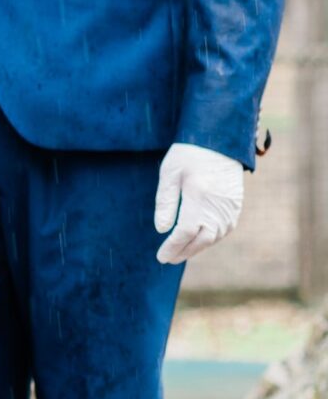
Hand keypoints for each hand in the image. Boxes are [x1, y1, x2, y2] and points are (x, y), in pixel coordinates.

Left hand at [154, 143, 243, 264]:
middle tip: (169, 258)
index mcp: (199, 196)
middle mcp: (217, 205)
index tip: (161, 256)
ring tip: (181, 252)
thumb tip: (162, 230)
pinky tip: (199, 240)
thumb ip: (166, 202)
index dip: (173, 247)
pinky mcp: (236, 206)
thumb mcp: (170, 173)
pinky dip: (210, 239)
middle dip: (183, 252)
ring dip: (196, 247)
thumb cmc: (190, 155)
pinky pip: (224, 230)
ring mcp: (230, 207)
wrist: (221, 140)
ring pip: (213, 237)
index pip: (185, 231)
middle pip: (200, 240)